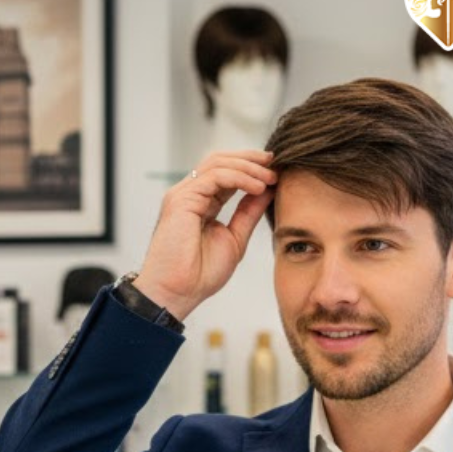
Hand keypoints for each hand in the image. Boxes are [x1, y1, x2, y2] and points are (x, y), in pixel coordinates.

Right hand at [132, 150, 276, 321]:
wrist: (177, 292)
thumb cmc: (199, 274)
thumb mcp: (234, 237)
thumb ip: (248, 212)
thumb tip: (267, 191)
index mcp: (200, 203)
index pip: (225, 173)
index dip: (250, 168)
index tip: (275, 172)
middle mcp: (189, 194)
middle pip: (219, 160)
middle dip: (250, 159)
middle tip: (275, 164)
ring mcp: (182, 194)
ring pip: (217, 163)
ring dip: (248, 167)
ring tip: (270, 178)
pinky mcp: (181, 199)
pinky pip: (214, 176)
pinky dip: (239, 177)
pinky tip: (257, 187)